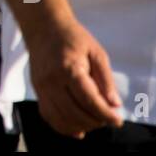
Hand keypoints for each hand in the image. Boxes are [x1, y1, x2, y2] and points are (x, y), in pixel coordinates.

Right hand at [25, 16, 122, 137]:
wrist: (44, 27)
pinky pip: (49, 117)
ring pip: (61, 119)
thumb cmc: (73, 38)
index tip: (118, 121)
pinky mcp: (37, 91)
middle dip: (96, 121)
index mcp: (69, 69)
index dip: (106, 114)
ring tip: (95, 121)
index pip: (89, 100)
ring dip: (81, 126)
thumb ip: (105, 79)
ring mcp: (41, 88)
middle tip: (108, 118)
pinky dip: (64, 127)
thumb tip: (114, 105)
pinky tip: (78, 128)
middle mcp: (52, 81)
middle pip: (75, 113)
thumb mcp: (96, 52)